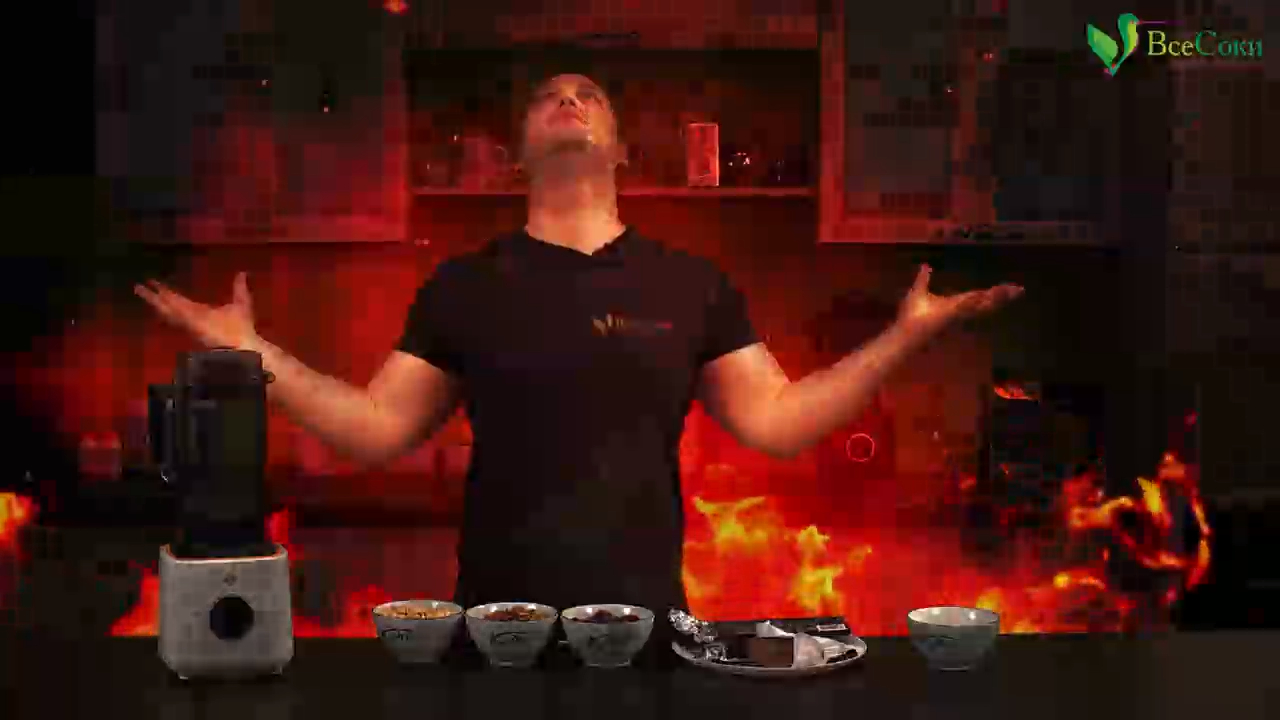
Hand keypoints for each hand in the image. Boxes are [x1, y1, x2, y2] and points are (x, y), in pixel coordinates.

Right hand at [134, 271, 259, 349]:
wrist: (247, 344)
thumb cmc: (243, 327)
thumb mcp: (240, 302)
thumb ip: (238, 287)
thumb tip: (241, 273)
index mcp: (200, 311)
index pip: (179, 300)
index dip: (167, 292)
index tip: (155, 283)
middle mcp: (192, 316)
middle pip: (169, 304)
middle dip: (154, 296)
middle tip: (138, 286)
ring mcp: (192, 322)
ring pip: (169, 310)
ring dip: (155, 301)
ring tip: (140, 291)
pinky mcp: (194, 326)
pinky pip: (178, 317)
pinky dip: (168, 310)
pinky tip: (157, 303)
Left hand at [895, 265, 1022, 338]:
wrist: (905, 334)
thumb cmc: (910, 317)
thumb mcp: (919, 292)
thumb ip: (924, 279)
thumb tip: (926, 266)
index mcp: (955, 304)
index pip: (977, 296)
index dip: (992, 292)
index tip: (1009, 288)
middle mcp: (959, 310)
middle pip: (984, 300)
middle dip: (1001, 295)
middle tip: (1019, 290)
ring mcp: (957, 313)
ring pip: (981, 302)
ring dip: (997, 296)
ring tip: (1015, 290)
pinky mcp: (951, 313)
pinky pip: (969, 304)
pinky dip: (981, 300)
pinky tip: (990, 294)